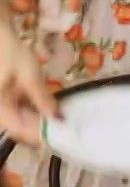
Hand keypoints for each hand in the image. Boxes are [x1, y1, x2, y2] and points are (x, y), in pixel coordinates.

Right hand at [0, 23, 58, 144]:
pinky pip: (18, 110)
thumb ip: (43, 99)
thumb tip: (58, 119)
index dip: (43, 135)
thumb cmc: (9, 51)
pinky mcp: (4, 99)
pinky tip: (47, 105)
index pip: (22, 131)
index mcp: (0, 109)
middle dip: (42, 127)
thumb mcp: (29, 74)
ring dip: (39, 119)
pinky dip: (33, 109)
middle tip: (66, 125)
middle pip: (20, 128)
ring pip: (20, 120)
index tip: (63, 133)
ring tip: (60, 116)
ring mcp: (1, 106)